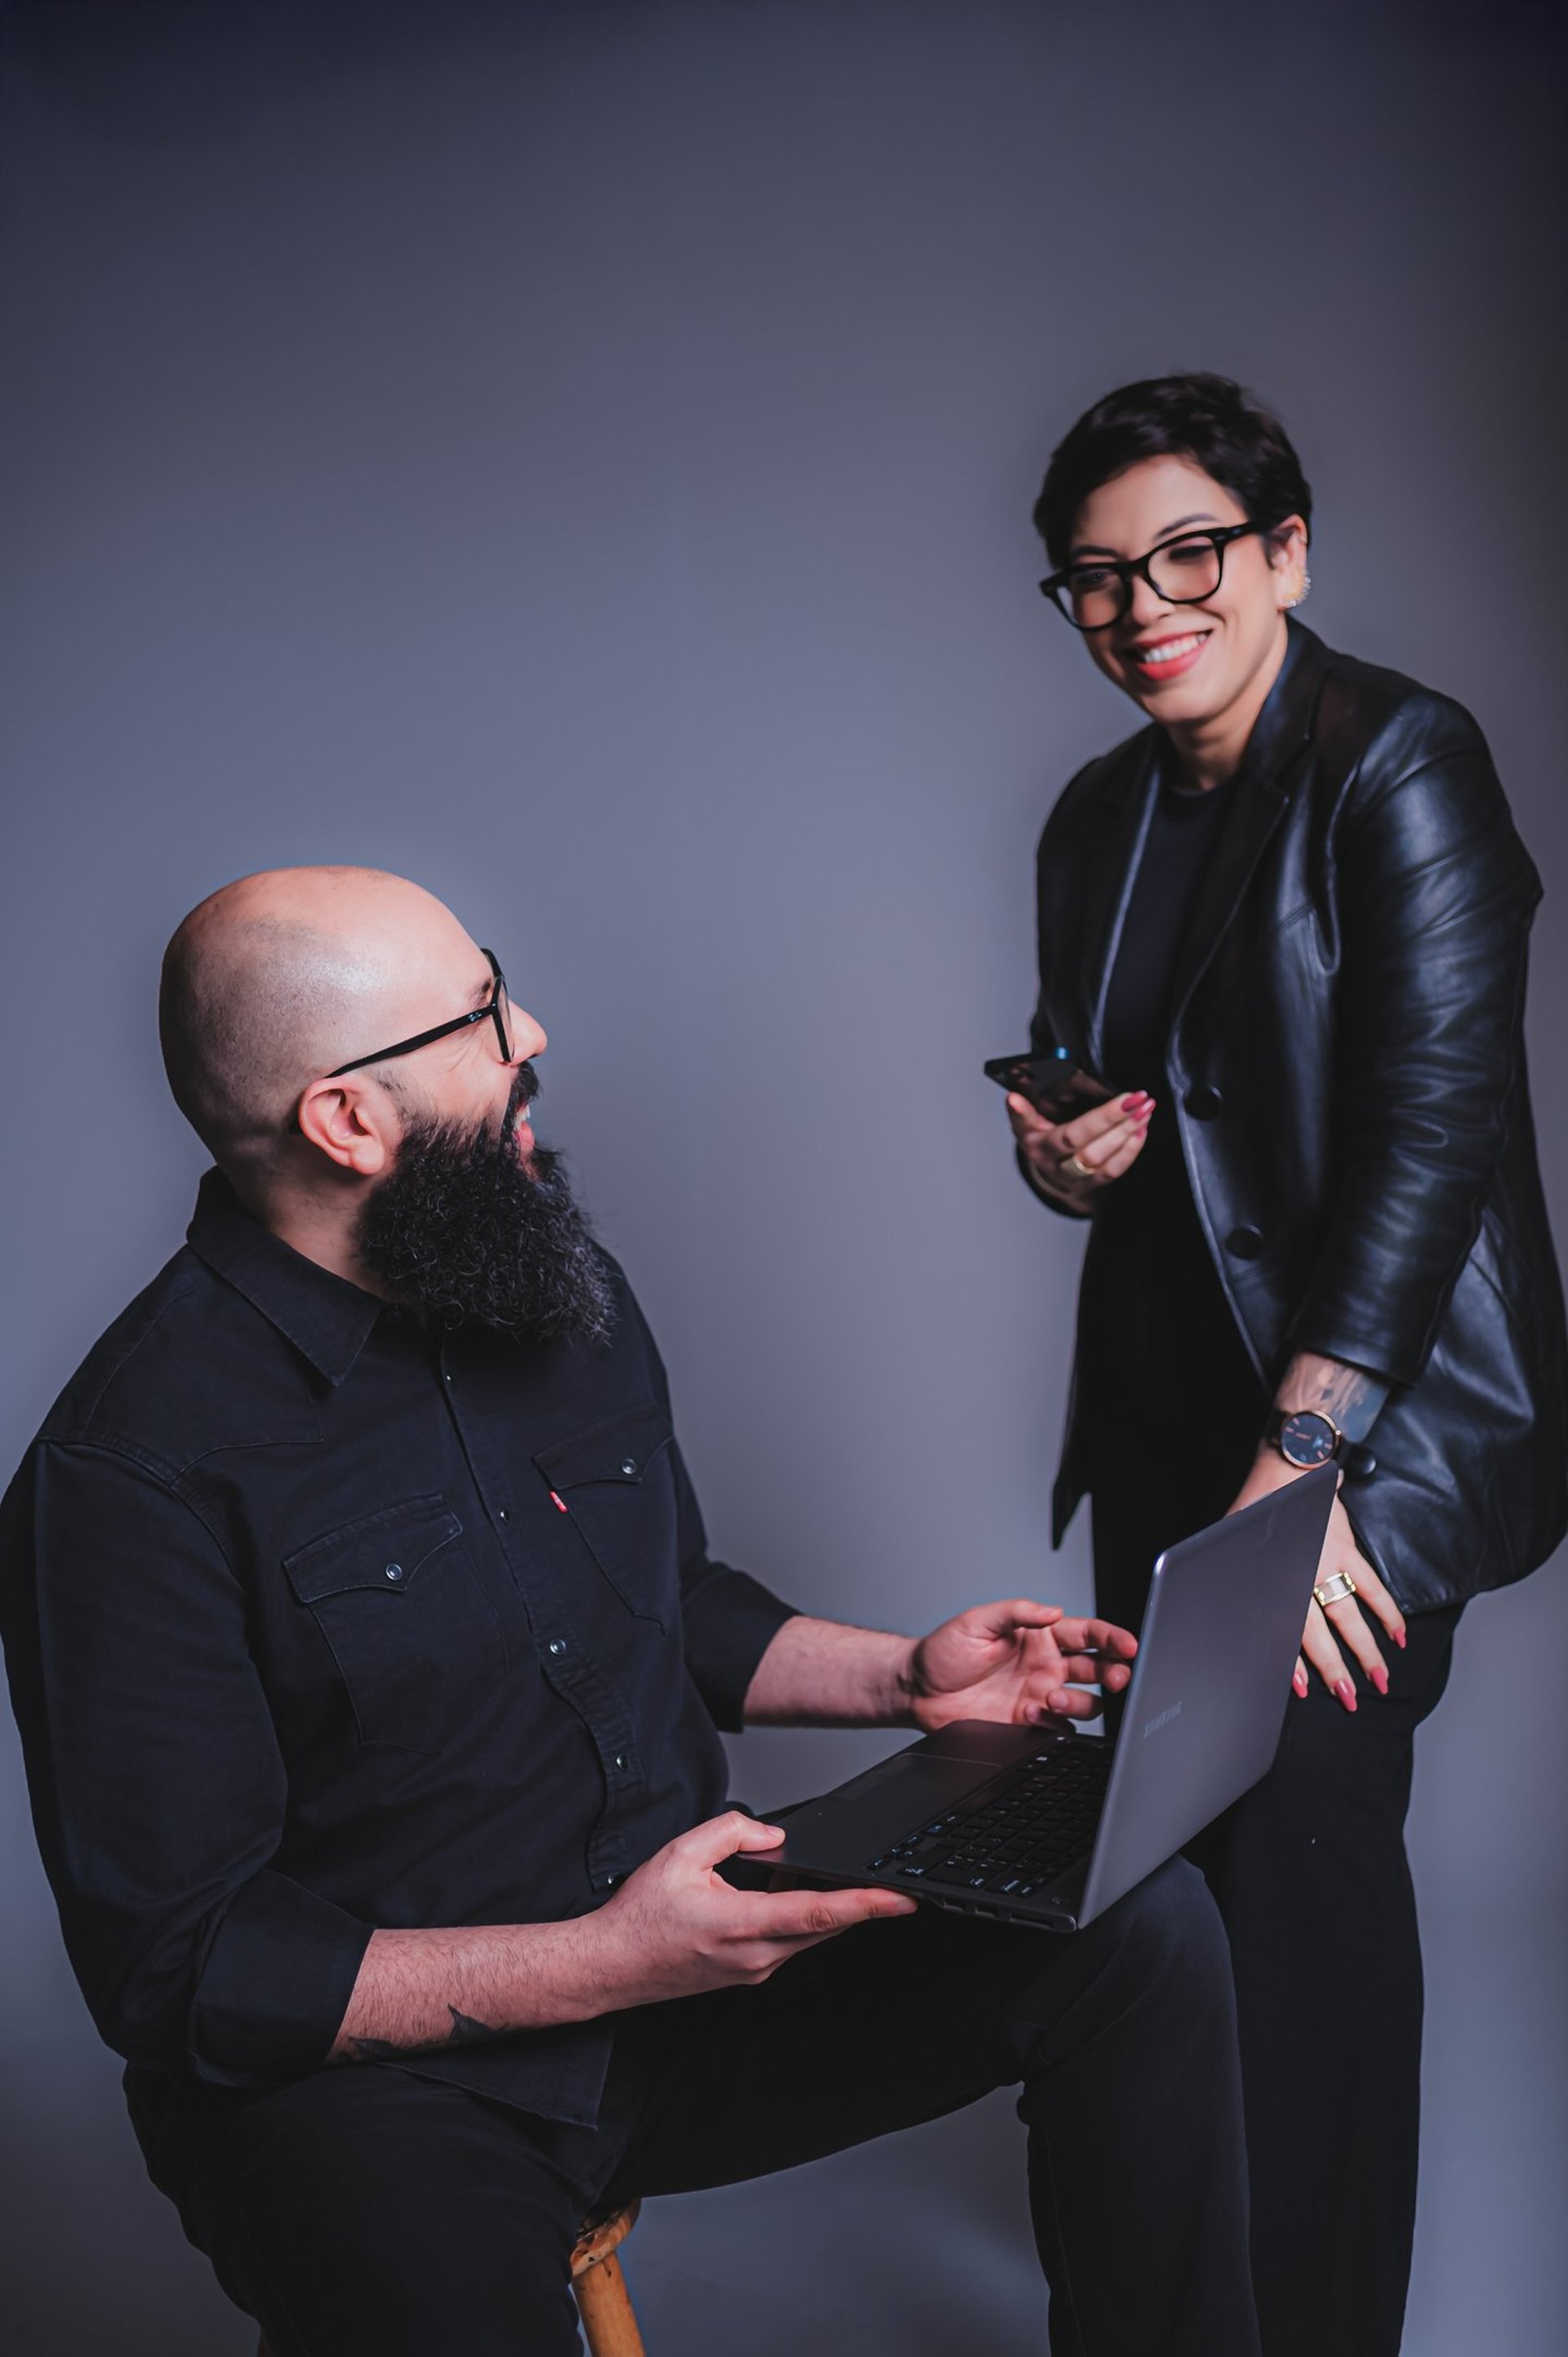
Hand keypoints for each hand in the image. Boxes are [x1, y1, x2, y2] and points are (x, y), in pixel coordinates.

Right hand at [575, 1812, 915, 2008]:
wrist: (610, 1966)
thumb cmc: (639, 1916)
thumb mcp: (679, 1854)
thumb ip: (731, 1831)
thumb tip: (773, 1834)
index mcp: (742, 1924)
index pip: (819, 1912)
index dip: (866, 1905)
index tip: (903, 1899)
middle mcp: (756, 1956)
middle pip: (826, 1927)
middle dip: (862, 1905)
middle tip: (894, 1885)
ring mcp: (754, 1970)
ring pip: (810, 1936)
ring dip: (829, 1910)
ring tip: (834, 1879)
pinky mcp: (749, 1974)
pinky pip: (790, 1942)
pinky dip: (802, 1918)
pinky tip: (791, 1894)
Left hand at [905, 1600, 1137, 1728]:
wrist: (919, 1689)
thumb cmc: (946, 1650)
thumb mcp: (979, 1620)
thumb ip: (1018, 1612)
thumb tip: (1053, 1610)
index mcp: (1041, 1637)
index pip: (1088, 1634)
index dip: (1113, 1638)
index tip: (1129, 1644)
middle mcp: (1047, 1666)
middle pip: (1098, 1669)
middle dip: (1115, 1672)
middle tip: (1115, 1676)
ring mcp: (1041, 1696)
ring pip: (1086, 1702)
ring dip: (1079, 1701)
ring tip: (1050, 1697)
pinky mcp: (1031, 1723)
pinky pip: (1062, 1728)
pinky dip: (1058, 1724)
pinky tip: (1034, 1714)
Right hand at [1008, 1089, 1154, 1208]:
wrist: (1049, 1174)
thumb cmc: (1040, 1140)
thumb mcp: (1025, 1125)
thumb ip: (1022, 1111)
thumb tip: (1013, 1098)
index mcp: (1039, 1147)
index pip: (1065, 1135)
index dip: (1093, 1120)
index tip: (1116, 1099)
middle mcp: (1057, 1166)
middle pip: (1088, 1147)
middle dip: (1114, 1120)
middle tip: (1136, 1098)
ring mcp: (1076, 1178)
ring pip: (1103, 1159)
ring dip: (1127, 1133)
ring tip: (1144, 1110)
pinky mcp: (1093, 1184)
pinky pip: (1114, 1171)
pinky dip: (1131, 1150)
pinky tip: (1141, 1130)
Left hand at [1227, 1454, 1406, 1710]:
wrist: (1283, 1471)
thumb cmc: (1252, 1510)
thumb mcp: (1232, 1546)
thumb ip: (1237, 1580)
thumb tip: (1213, 1611)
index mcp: (1271, 1579)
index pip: (1283, 1628)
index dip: (1292, 1661)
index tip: (1303, 1689)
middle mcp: (1299, 1575)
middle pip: (1321, 1632)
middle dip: (1336, 1669)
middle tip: (1350, 1699)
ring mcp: (1328, 1563)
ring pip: (1350, 1615)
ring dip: (1367, 1650)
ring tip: (1380, 1680)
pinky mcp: (1347, 1549)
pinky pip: (1372, 1586)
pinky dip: (1388, 1611)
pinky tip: (1397, 1636)